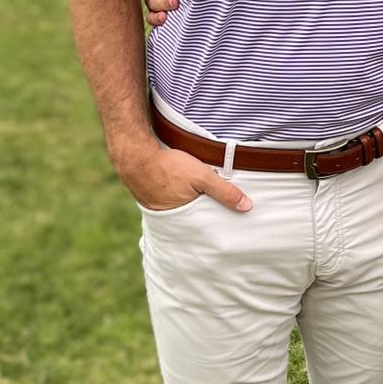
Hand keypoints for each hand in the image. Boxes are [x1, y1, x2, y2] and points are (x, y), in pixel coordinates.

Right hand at [113, 137, 250, 213]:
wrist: (135, 156)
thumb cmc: (169, 166)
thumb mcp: (202, 176)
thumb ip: (224, 191)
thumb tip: (247, 207)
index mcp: (185, 218)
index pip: (207, 227)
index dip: (217, 224)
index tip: (230, 226)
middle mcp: (171, 220)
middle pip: (194, 222)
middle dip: (205, 221)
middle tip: (218, 218)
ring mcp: (159, 211)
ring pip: (182, 214)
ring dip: (191, 210)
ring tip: (201, 205)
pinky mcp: (151, 202)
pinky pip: (169, 206)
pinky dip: (178, 202)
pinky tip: (181, 194)